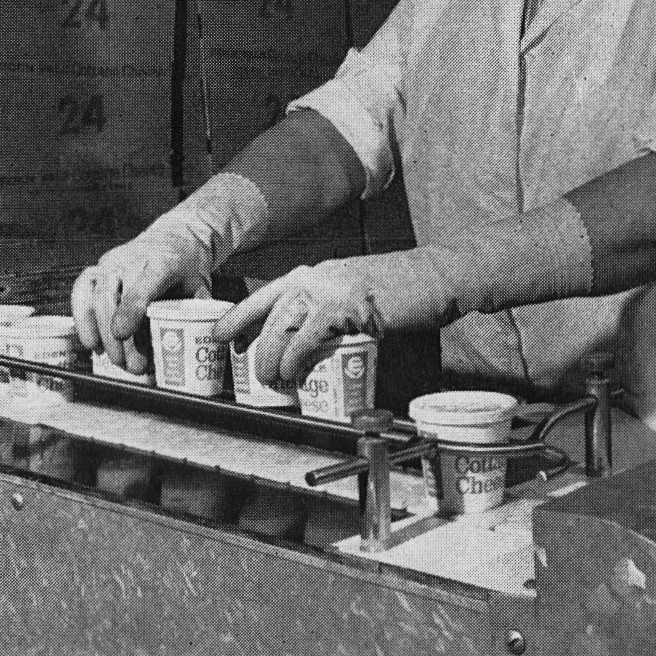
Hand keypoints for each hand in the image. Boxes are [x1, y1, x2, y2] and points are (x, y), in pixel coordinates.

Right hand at [71, 225, 212, 369]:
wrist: (173, 238)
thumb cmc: (186, 268)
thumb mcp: (200, 287)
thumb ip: (195, 313)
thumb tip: (191, 346)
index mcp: (162, 263)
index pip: (142, 286)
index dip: (130, 310)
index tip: (121, 334)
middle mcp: (131, 260)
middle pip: (114, 298)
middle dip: (117, 337)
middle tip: (130, 366)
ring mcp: (111, 263)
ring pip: (96, 297)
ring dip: (99, 333)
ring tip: (113, 360)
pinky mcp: (97, 268)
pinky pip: (81, 291)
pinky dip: (81, 318)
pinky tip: (91, 342)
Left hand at [215, 252, 454, 385]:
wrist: (435, 276)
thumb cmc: (399, 290)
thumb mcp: (351, 293)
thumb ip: (327, 310)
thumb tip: (306, 342)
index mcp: (311, 273)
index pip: (263, 296)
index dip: (237, 318)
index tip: (220, 337)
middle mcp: (313, 277)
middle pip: (268, 317)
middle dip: (255, 350)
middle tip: (257, 377)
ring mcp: (328, 290)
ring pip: (282, 328)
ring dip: (272, 360)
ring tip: (274, 382)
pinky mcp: (346, 306)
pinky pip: (308, 338)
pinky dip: (296, 359)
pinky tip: (294, 373)